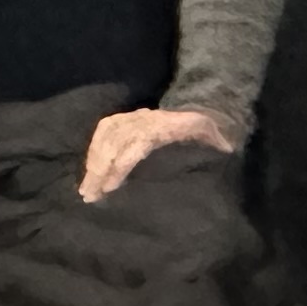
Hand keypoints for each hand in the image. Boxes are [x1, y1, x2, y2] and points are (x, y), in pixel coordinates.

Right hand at [80, 105, 233, 200]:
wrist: (202, 110)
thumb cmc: (207, 134)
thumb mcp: (215, 140)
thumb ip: (216, 148)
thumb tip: (220, 156)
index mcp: (168, 126)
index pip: (137, 144)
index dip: (121, 166)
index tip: (110, 188)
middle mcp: (147, 118)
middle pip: (115, 141)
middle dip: (99, 169)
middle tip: (89, 195)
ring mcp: (135, 116)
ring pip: (106, 135)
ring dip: (93, 161)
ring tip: (86, 187)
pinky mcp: (127, 117)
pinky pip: (104, 129)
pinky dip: (94, 148)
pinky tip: (89, 169)